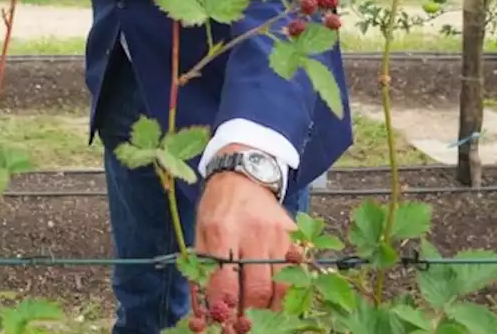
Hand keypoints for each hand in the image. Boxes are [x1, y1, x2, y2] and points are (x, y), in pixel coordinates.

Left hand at [196, 170, 298, 311]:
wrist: (242, 178)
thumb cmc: (217, 208)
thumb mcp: (201, 232)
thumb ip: (203, 265)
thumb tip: (205, 303)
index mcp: (222, 232)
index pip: (225, 282)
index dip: (224, 306)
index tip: (223, 317)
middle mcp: (252, 233)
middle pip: (257, 288)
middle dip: (251, 312)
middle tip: (244, 319)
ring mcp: (276, 234)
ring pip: (281, 284)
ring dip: (272, 305)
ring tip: (263, 311)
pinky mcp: (292, 234)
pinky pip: (295, 270)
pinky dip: (288, 287)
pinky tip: (278, 294)